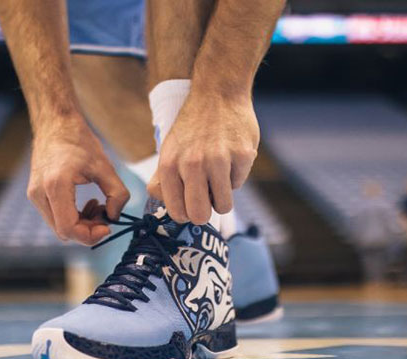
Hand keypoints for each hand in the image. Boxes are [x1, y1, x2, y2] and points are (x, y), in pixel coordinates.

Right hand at [27, 115, 129, 244]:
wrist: (55, 124)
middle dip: (88, 230)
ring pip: (59, 227)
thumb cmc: (79, 141)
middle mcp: (40, 194)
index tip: (108, 226)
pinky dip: (73, 217)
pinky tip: (86, 203)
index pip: (69, 228)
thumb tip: (114, 217)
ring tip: (98, 205)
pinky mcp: (36, 195)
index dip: (90, 235)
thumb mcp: (105, 166)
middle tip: (105, 214)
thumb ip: (117, 194)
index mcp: (56, 186)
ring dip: (82, 224)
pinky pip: (55, 218)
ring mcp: (35, 195)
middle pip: (64, 232)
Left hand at [148, 95, 258, 224]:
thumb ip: (164, 182)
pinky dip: (235, 176)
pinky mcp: (242, 156)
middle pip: (200, 216)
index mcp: (170, 165)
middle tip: (206, 201)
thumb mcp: (169, 150)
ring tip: (218, 176)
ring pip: (223, 206)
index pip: (177, 212)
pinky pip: (238, 184)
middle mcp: (192, 164)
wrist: (217, 93)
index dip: (186, 214)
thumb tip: (173, 211)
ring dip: (221, 196)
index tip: (190, 207)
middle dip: (204, 214)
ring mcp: (218, 160)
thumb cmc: (191, 127)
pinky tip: (229, 156)